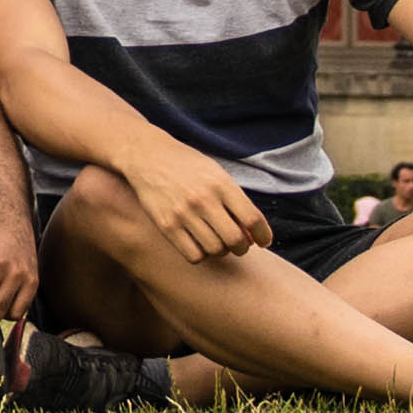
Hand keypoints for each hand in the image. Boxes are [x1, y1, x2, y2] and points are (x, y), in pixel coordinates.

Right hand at [115, 147, 267, 268]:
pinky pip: (194, 255)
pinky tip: (200, 245)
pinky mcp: (167, 226)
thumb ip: (235, 200)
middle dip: (243, 247)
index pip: (253, 219)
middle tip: (240, 244)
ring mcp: (184, 214)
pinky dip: (202, 255)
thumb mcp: (216, 173)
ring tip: (218, 242)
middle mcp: (204, 199)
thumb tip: (252, 235)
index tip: (264, 240)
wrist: (148, 156)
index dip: (264, 235)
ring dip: (222, 251)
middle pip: (236, 239)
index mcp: (221, 184)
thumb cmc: (188, 166)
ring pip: (216, 250)